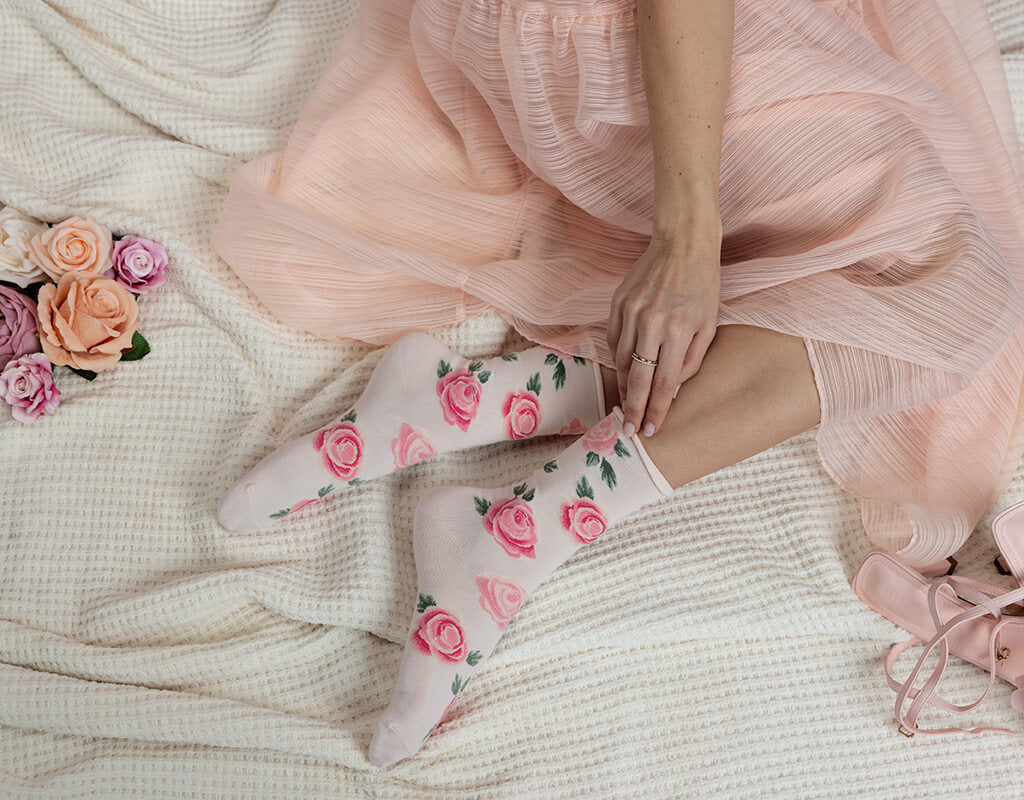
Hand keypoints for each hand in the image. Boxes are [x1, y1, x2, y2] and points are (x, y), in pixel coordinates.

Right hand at [606, 228, 720, 437]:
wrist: (682, 244)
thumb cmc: (703, 285)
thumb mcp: (710, 324)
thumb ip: (693, 360)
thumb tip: (675, 389)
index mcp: (680, 331)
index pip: (665, 384)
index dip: (657, 411)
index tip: (650, 430)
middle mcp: (652, 323)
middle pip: (638, 379)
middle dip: (632, 409)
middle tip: (627, 431)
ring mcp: (631, 312)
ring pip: (621, 362)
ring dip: (623, 388)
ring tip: (625, 405)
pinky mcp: (617, 303)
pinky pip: (613, 341)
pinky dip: (618, 359)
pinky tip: (624, 371)